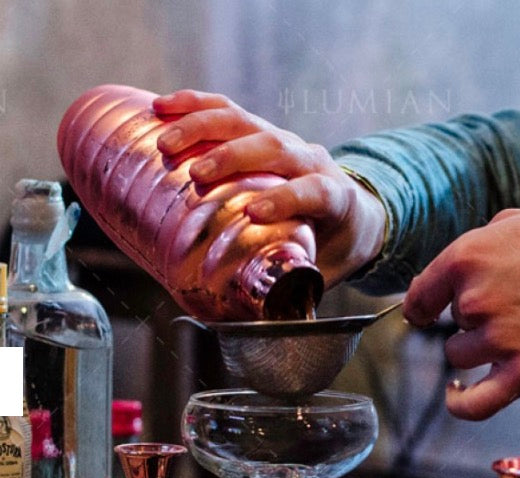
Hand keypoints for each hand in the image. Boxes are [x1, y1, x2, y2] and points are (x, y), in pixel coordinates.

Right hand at [153, 89, 386, 286]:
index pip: (314, 189)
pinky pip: (228, 110)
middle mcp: (310, 161)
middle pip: (274, 147)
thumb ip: (292, 292)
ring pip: (246, 122)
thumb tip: (248, 327)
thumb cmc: (337, 247)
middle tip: (197, 176)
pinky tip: (160, 107)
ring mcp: (284, 141)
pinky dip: (193, 105)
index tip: (254, 213)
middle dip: (233, 158)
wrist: (355, 213)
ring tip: (166, 144)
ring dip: (204, 127)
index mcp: (335, 197)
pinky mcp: (260, 131)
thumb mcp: (327, 272)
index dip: (286, 198)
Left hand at [403, 209, 519, 419]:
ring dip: (479, 350)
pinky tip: (456, 395)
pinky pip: (473, 403)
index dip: (422, 305)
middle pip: (450, 324)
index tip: (424, 313)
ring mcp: (499, 339)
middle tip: (519, 305)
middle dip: (475, 318)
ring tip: (517, 333)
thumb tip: (451, 271)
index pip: (422, 292)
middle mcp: (477, 299)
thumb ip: (481, 242)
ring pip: (460, 356)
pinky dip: (459, 404)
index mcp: (470, 256)